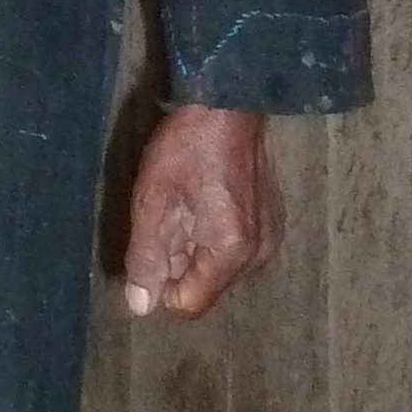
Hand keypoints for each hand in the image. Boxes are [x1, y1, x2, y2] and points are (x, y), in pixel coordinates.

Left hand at [123, 104, 283, 319]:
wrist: (229, 105)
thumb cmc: (185, 148)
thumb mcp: (152, 201)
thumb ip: (146, 257)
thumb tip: (140, 306)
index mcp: (230, 252)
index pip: (189, 304)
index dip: (160, 285)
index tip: (151, 247)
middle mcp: (258, 255)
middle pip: (205, 287)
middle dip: (178, 263)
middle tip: (167, 216)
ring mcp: (269, 239)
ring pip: (217, 269)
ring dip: (194, 248)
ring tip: (186, 205)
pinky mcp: (271, 223)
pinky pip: (233, 250)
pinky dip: (212, 236)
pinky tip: (204, 201)